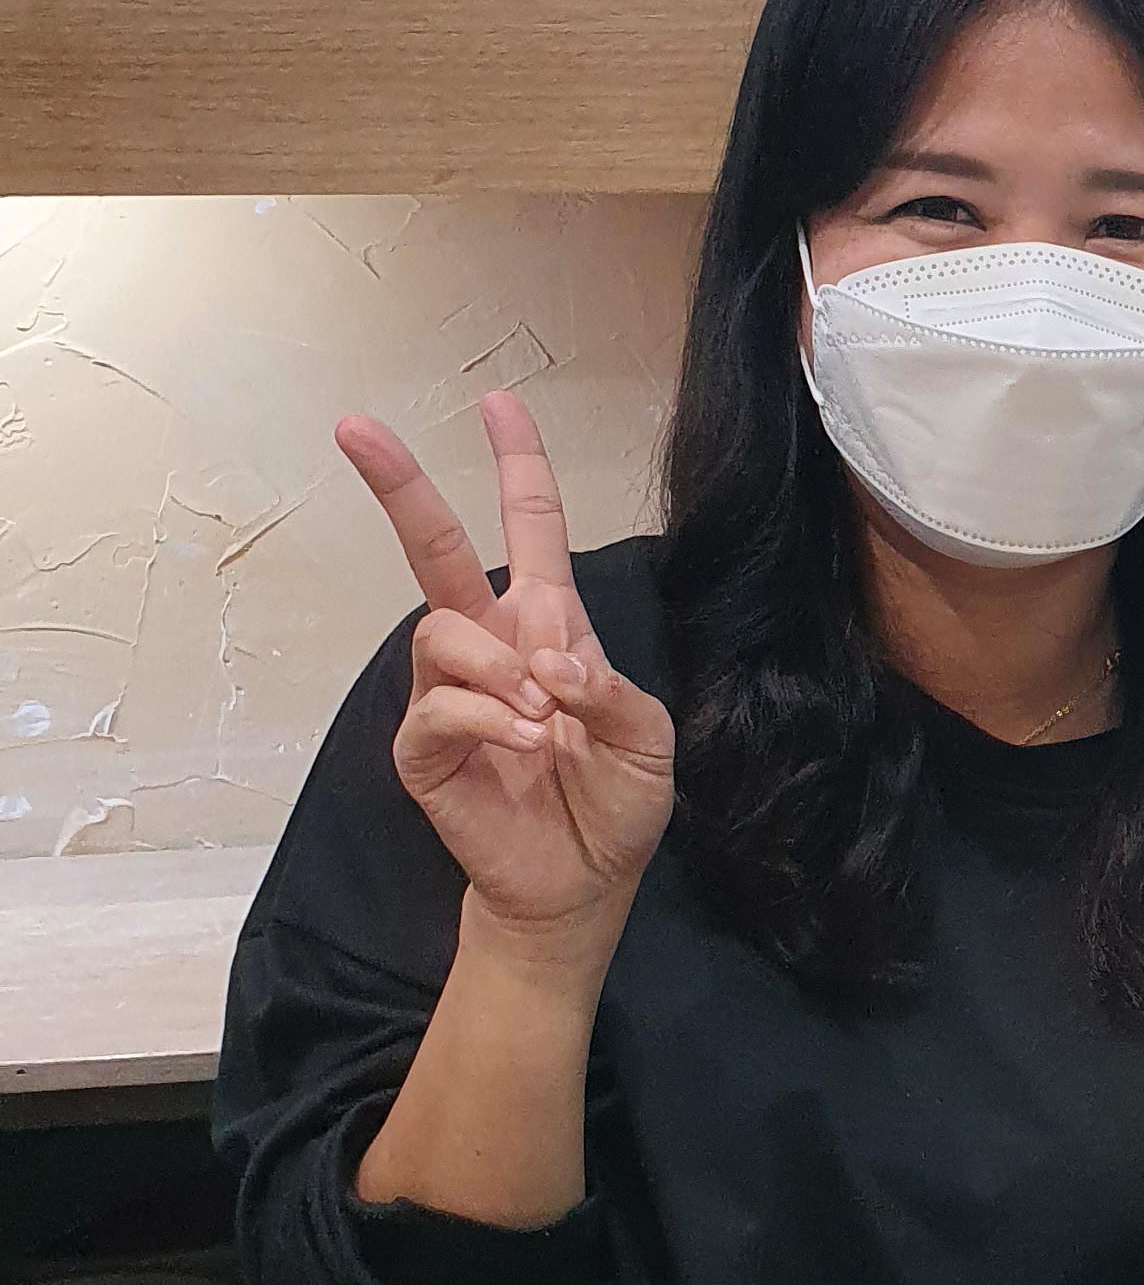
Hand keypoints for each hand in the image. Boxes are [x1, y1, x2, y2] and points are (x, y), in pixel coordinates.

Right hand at [338, 391, 675, 947]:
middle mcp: (491, 646)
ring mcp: (450, 694)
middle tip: (355, 427)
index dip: (517, 464)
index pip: (530, 529)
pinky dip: (488, 721)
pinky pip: (437, 707)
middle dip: (399, 485)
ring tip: (544, 720)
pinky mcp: (424, 748)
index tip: (498, 402)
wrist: (583, 882)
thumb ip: (610, 689)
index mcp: (547, 625)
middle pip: (433, 549)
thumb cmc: (616, 802)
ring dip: (498, 670)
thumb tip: (549, 660)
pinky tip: (528, 747)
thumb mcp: (647, 739)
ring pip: (441, 633)